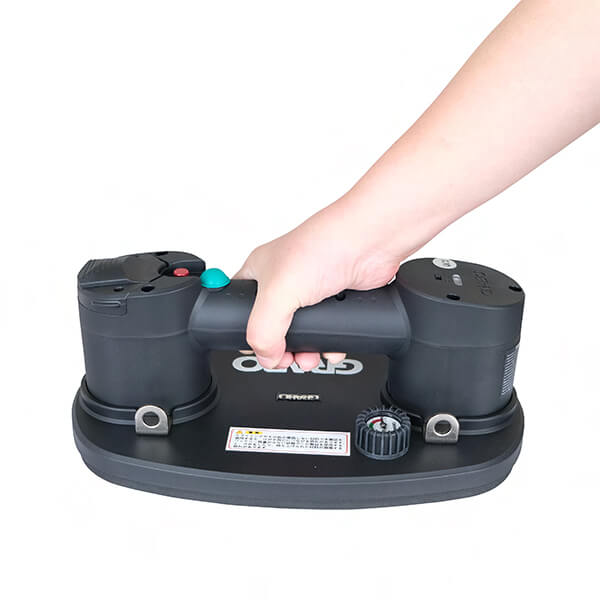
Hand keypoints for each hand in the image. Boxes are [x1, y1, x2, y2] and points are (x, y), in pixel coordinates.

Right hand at [235, 199, 403, 369]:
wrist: (370, 244)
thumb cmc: (322, 247)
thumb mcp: (277, 293)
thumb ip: (263, 330)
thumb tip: (266, 356)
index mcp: (259, 273)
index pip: (238, 307)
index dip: (242, 331)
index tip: (255, 349)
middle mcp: (284, 283)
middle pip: (272, 327)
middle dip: (279, 348)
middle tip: (285, 358)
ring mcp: (311, 293)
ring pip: (301, 332)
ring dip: (305, 351)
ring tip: (309, 357)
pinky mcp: (335, 302)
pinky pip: (327, 331)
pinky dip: (329, 344)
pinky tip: (331, 347)